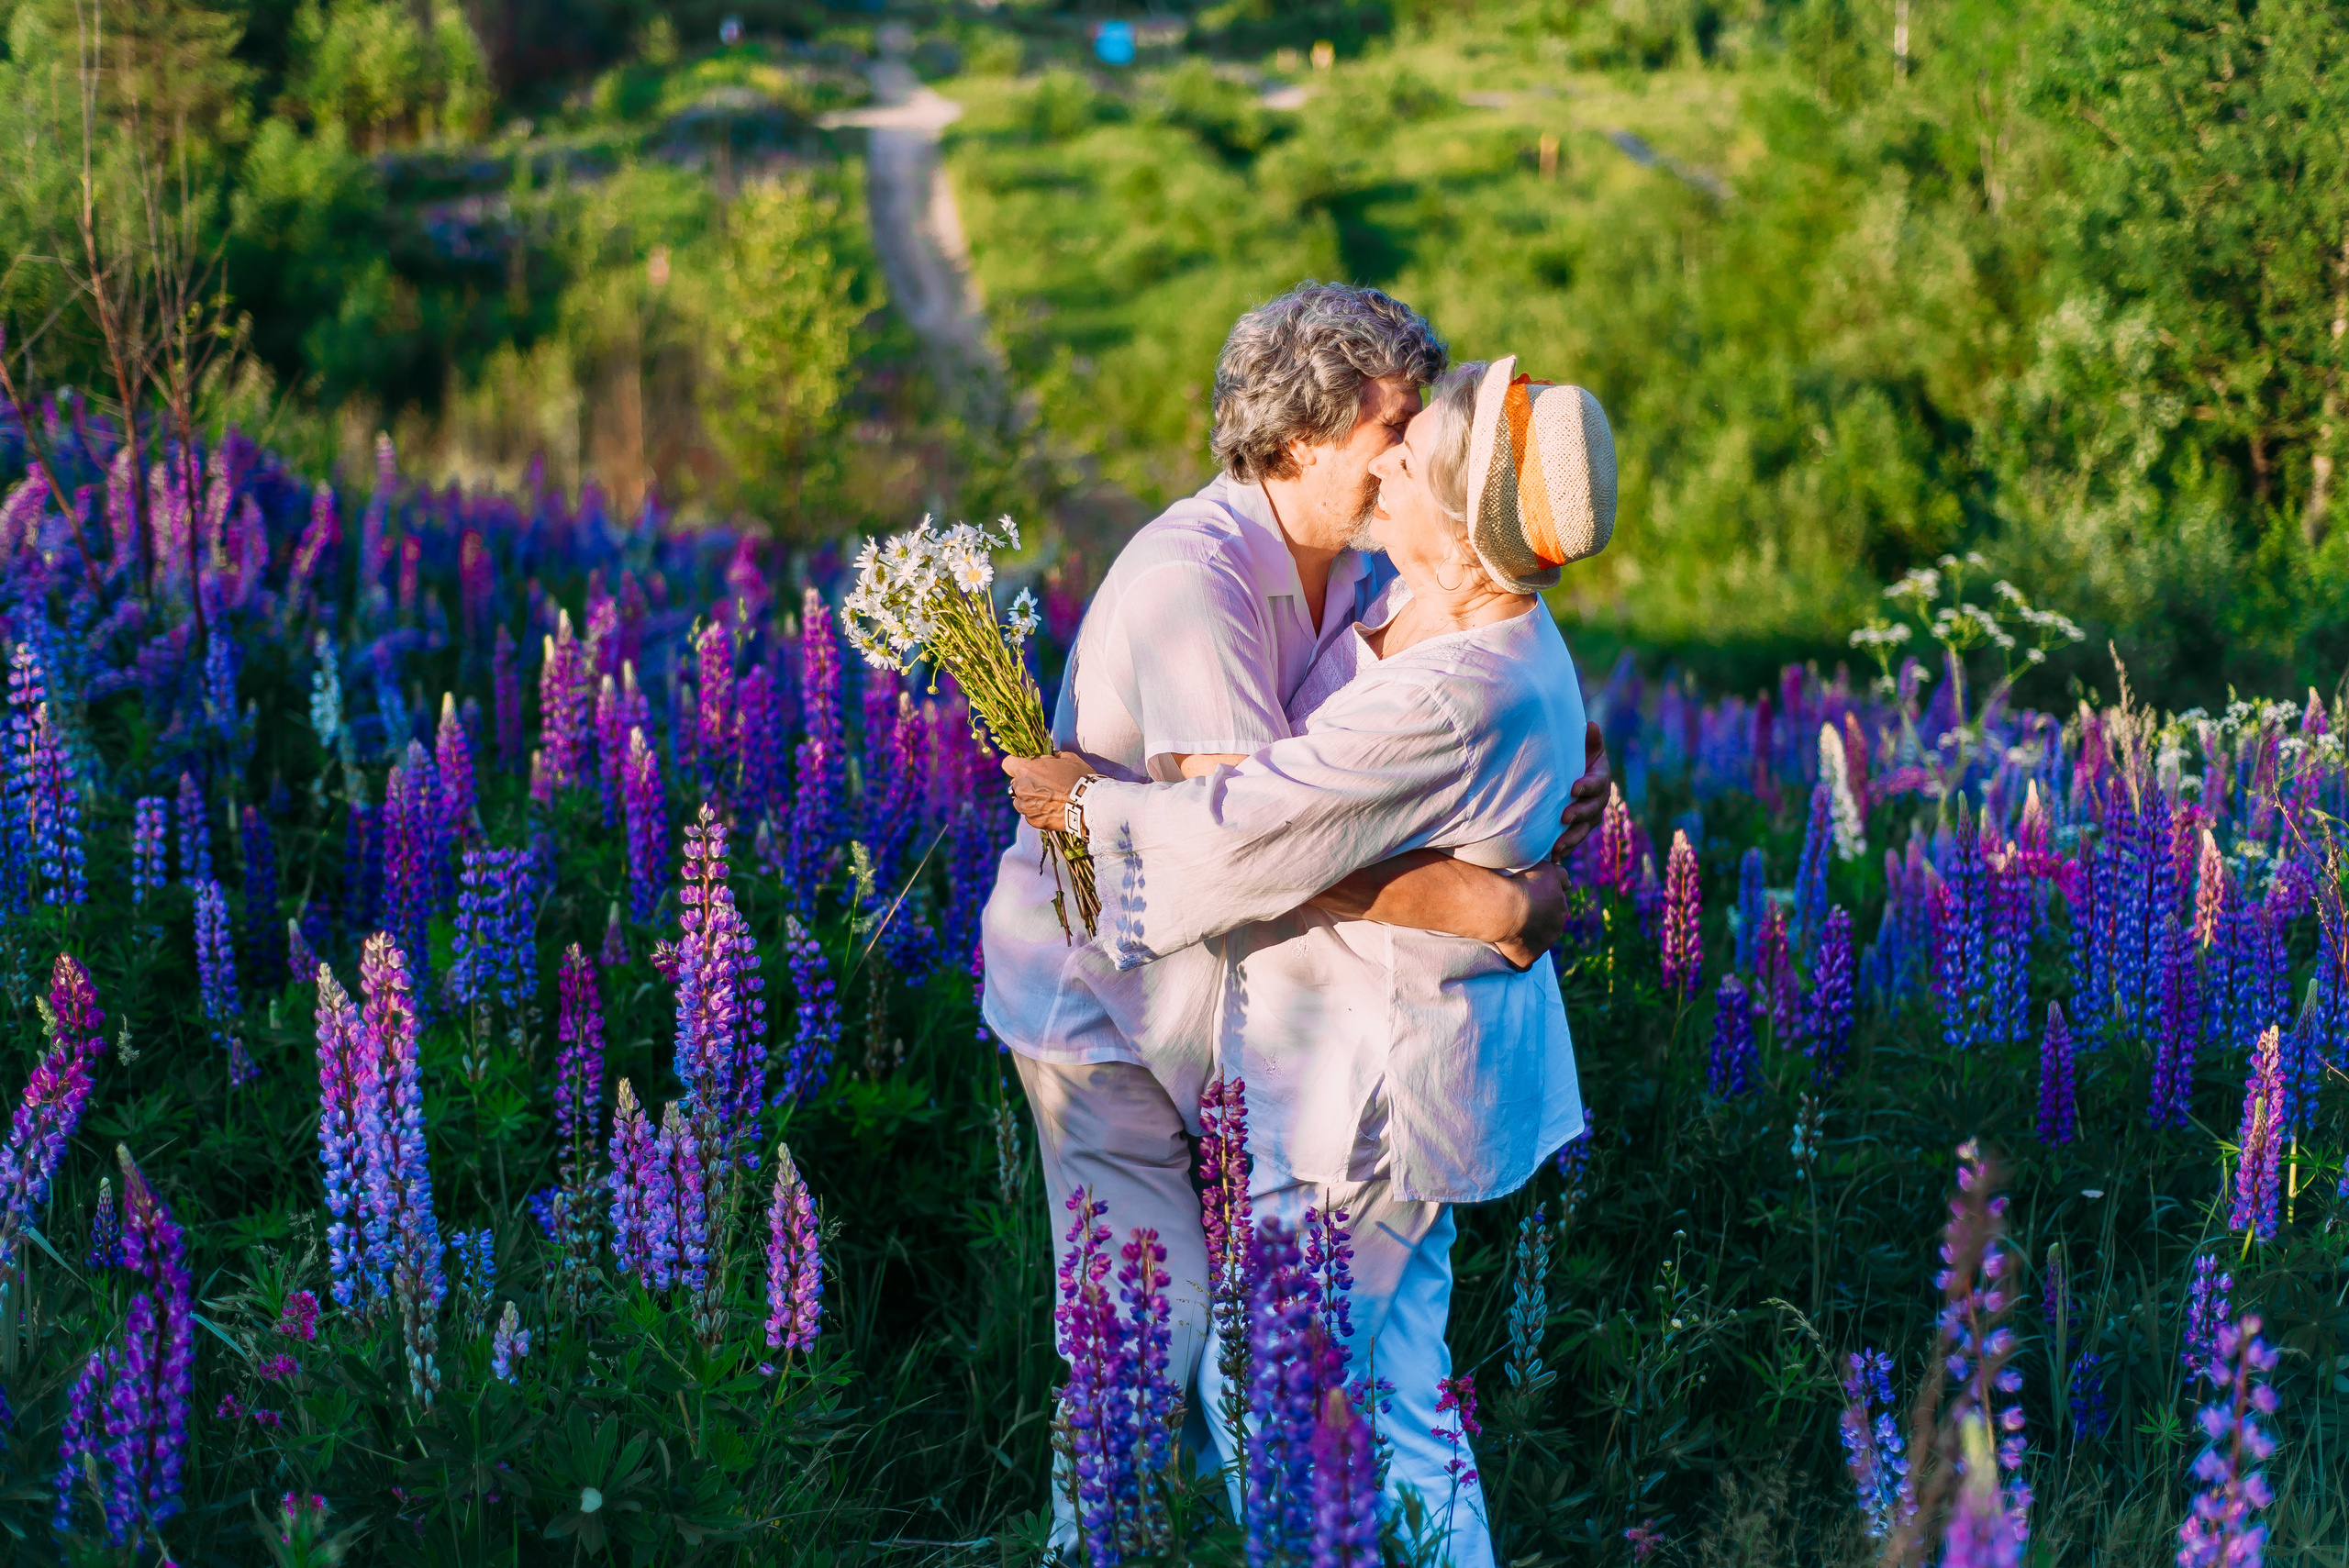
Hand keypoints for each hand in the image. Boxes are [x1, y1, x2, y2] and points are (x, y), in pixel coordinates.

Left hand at [1003, 752, 1095, 831]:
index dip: (1015, 763)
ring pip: (1019, 801)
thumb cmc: (1079, 777)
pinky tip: (1052, 810)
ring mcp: (1025, 806)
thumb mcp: (1067, 758)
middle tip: (1042, 785)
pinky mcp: (1033, 821)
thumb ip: (1051, 757)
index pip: (1008, 763)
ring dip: (1029, 799)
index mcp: (1026, 769)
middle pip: (1014, 784)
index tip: (1024, 766)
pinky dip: (1037, 812)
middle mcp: (1021, 788)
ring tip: (1047, 800)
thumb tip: (1047, 758)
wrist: (1090, 804)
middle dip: (1025, 783)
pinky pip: (1030, 815)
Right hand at [1494, 862, 1565, 969]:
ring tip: (1509, 927)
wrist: (1506, 908)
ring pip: (1536, 944)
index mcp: (1561, 910)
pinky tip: (1509, 950)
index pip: (1554, 908)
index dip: (1540, 903)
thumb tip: (1567, 884)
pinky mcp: (1526, 960)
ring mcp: (1541, 948)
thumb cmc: (1525, 885)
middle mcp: (1555, 931)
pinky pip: (1523, 962)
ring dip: (1526, 938)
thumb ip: (1561, 875)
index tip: (1527, 899)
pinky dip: (1517, 957)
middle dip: (1535, 922)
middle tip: (1517, 912)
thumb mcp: (1547, 869)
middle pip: (1546, 927)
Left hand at [1548, 722, 1610, 859]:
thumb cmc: (1579, 758)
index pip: (1595, 784)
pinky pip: (1572, 842)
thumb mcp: (1586, 748)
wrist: (1575, 778)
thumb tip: (1591, 725)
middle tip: (1564, 817)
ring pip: (1582, 831)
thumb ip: (1589, 739)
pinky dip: (1563, 850)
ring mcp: (1588, 819)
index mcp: (1600, 781)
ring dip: (1570, 839)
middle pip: (1590, 811)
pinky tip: (1552, 858)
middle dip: (1578, 815)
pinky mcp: (1577, 830)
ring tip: (1556, 846)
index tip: (1574, 788)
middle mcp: (1597, 802)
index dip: (1586, 786)